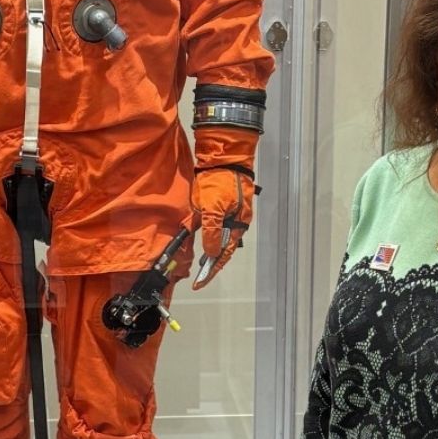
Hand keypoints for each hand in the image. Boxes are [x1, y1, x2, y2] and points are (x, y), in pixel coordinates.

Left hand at [190, 165, 254, 288]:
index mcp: (238, 225)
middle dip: (212, 261)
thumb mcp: (212, 209)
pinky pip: (218, 223)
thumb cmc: (221, 181)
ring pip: (221, 235)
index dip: (212, 270)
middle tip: (199, 274)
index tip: (200, 282)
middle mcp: (237, 221)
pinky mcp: (224, 202)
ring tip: (200, 259)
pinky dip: (209, 232)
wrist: (224, 156)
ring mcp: (232, 212)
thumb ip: (212, 232)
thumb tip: (211, 251)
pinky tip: (200, 234)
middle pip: (224, 247)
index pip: (224, 254)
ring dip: (211, 247)